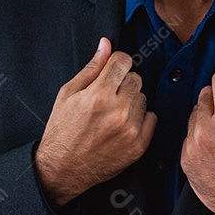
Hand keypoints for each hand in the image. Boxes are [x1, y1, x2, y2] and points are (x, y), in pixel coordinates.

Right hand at [35, 37, 156, 207]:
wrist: (62, 169)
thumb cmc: (62, 130)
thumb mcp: (68, 94)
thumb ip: (92, 68)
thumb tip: (106, 44)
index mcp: (98, 95)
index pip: (123, 61)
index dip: (117, 64)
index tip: (112, 71)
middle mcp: (117, 111)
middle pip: (136, 78)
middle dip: (123, 83)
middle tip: (107, 98)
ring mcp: (130, 129)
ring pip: (144, 98)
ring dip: (131, 101)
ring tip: (112, 114)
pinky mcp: (139, 146)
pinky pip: (152, 118)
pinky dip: (140, 119)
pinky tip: (122, 125)